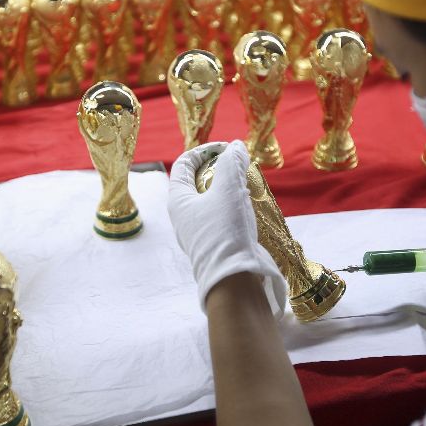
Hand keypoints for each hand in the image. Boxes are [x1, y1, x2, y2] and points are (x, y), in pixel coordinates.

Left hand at [168, 140, 286, 316]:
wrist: (233, 278)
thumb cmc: (225, 230)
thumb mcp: (228, 189)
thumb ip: (231, 164)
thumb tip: (235, 147)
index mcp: (177, 199)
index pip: (185, 163)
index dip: (205, 150)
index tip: (227, 149)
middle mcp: (182, 215)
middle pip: (196, 180)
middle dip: (218, 168)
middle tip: (239, 165)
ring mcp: (196, 231)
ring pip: (209, 200)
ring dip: (227, 187)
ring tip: (246, 183)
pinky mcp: (212, 243)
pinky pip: (219, 216)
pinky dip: (232, 205)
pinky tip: (248, 207)